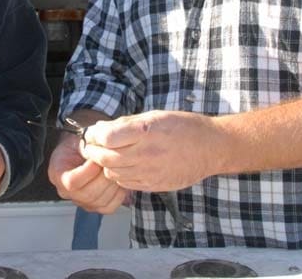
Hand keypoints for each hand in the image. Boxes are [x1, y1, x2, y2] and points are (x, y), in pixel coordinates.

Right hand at [47, 133, 127, 213]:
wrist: (80, 151)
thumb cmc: (78, 145)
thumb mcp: (77, 140)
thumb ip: (85, 145)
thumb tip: (99, 148)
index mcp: (58, 174)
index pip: (72, 182)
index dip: (89, 171)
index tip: (98, 159)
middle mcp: (66, 192)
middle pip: (88, 194)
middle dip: (104, 177)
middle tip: (113, 163)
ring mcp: (81, 201)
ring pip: (100, 201)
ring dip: (113, 184)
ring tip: (117, 170)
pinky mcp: (95, 206)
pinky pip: (109, 207)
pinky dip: (118, 194)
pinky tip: (119, 180)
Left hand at [81, 111, 216, 191]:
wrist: (210, 148)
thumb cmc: (184, 127)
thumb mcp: (155, 116)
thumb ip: (126, 124)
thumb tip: (100, 129)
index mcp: (146, 131)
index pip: (106, 137)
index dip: (94, 135)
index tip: (92, 133)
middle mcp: (146, 153)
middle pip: (105, 157)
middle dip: (93, 150)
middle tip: (91, 145)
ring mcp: (150, 172)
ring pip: (113, 172)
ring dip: (105, 163)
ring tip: (107, 154)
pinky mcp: (153, 185)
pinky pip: (125, 183)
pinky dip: (118, 174)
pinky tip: (123, 165)